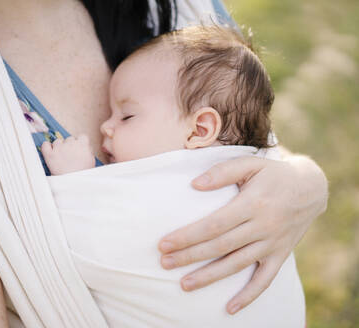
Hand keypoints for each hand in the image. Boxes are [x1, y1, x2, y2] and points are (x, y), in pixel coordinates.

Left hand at [41, 135, 95, 174]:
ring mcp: (59, 148)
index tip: (79, 148)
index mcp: (83, 144)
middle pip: (69, 139)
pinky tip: (49, 151)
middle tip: (70, 156)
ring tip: (60, 157)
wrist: (74, 184)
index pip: (82, 137)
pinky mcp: (49, 154)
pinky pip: (45, 145)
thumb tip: (85, 147)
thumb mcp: (92, 161)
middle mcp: (70, 143)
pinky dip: (46, 147)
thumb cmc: (84, 174)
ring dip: (59, 147)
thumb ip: (88, 151)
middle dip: (69, 146)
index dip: (80, 142)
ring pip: (58, 141)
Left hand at [158, 155, 327, 313]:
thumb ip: (222, 172)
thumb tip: (194, 184)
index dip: (188, 236)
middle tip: (165, 263)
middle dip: (190, 256)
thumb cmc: (272, 174)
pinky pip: (265, 279)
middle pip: (220, 246)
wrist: (310, 188)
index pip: (214, 225)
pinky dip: (249, 295)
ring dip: (209, 276)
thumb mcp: (250, 164)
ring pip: (237, 265)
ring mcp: (272, 243)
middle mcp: (263, 226)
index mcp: (252, 204)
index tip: (164, 243)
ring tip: (184, 284)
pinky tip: (230, 308)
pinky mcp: (280, 255)